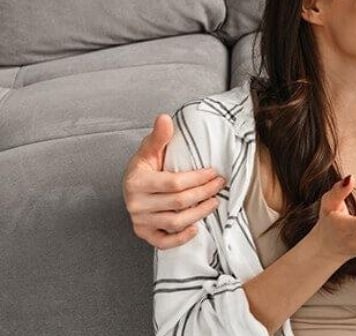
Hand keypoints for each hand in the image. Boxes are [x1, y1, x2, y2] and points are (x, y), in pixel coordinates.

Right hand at [123, 114, 225, 248]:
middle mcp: (136, 203)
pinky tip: (196, 228)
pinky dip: (181, 238)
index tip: (214, 173)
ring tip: (214, 202)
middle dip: (204, 193)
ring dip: (199, 213)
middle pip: (179, 202)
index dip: (198, 179)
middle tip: (219, 185)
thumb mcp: (149, 149)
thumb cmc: (145, 167)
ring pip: (175, 222)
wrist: (131, 186)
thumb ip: (159, 136)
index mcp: (137, 181)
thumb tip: (165, 118)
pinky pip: (163, 242)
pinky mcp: (144, 233)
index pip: (174, 183)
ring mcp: (139, 220)